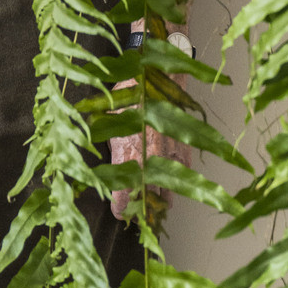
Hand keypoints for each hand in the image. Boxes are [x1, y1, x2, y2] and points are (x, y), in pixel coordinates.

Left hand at [109, 86, 189, 224]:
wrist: (161, 72)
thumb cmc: (130, 90)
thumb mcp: (107, 114)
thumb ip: (106, 138)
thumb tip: (101, 151)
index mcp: (126, 154)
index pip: (123, 195)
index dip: (121, 209)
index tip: (120, 214)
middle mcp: (149, 161)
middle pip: (148, 201)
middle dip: (142, 211)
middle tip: (139, 214)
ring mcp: (170, 157)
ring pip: (169, 194)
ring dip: (161, 203)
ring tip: (157, 207)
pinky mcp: (186, 149)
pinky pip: (184, 175)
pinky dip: (179, 183)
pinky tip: (173, 185)